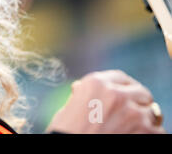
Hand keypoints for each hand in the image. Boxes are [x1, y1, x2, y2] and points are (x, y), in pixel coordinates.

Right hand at [46, 70, 165, 133]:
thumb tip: (79, 87)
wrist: (71, 150)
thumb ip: (80, 96)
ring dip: (145, 120)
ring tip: (132, 129)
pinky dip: (149, 135)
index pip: (121, 77)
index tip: (126, 95)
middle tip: (133, 114)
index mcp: (95, 83)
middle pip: (141, 92)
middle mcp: (115, 94)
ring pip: (151, 112)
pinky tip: (134, 136)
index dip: (124, 87)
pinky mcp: (145, 131)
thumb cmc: (65, 132)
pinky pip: (157, 131)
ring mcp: (133, 113)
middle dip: (138, 103)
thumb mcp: (67, 109)